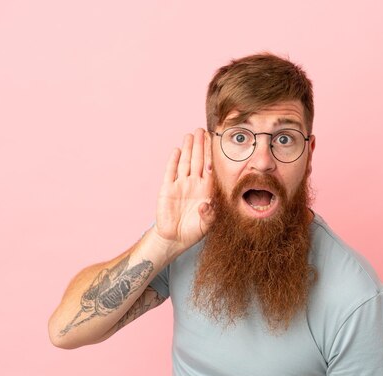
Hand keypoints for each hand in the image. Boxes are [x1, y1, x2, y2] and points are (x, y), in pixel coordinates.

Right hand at [154, 128, 213, 253]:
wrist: (174, 238)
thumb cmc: (193, 231)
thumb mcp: (206, 225)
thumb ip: (209, 215)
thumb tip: (205, 204)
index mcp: (206, 190)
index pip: (210, 168)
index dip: (212, 154)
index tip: (215, 141)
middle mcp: (193, 184)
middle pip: (198, 161)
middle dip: (200, 145)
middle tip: (202, 130)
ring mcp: (180, 185)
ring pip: (185, 163)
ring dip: (188, 149)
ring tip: (190, 135)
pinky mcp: (166, 189)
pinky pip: (170, 172)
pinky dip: (174, 161)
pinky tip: (177, 151)